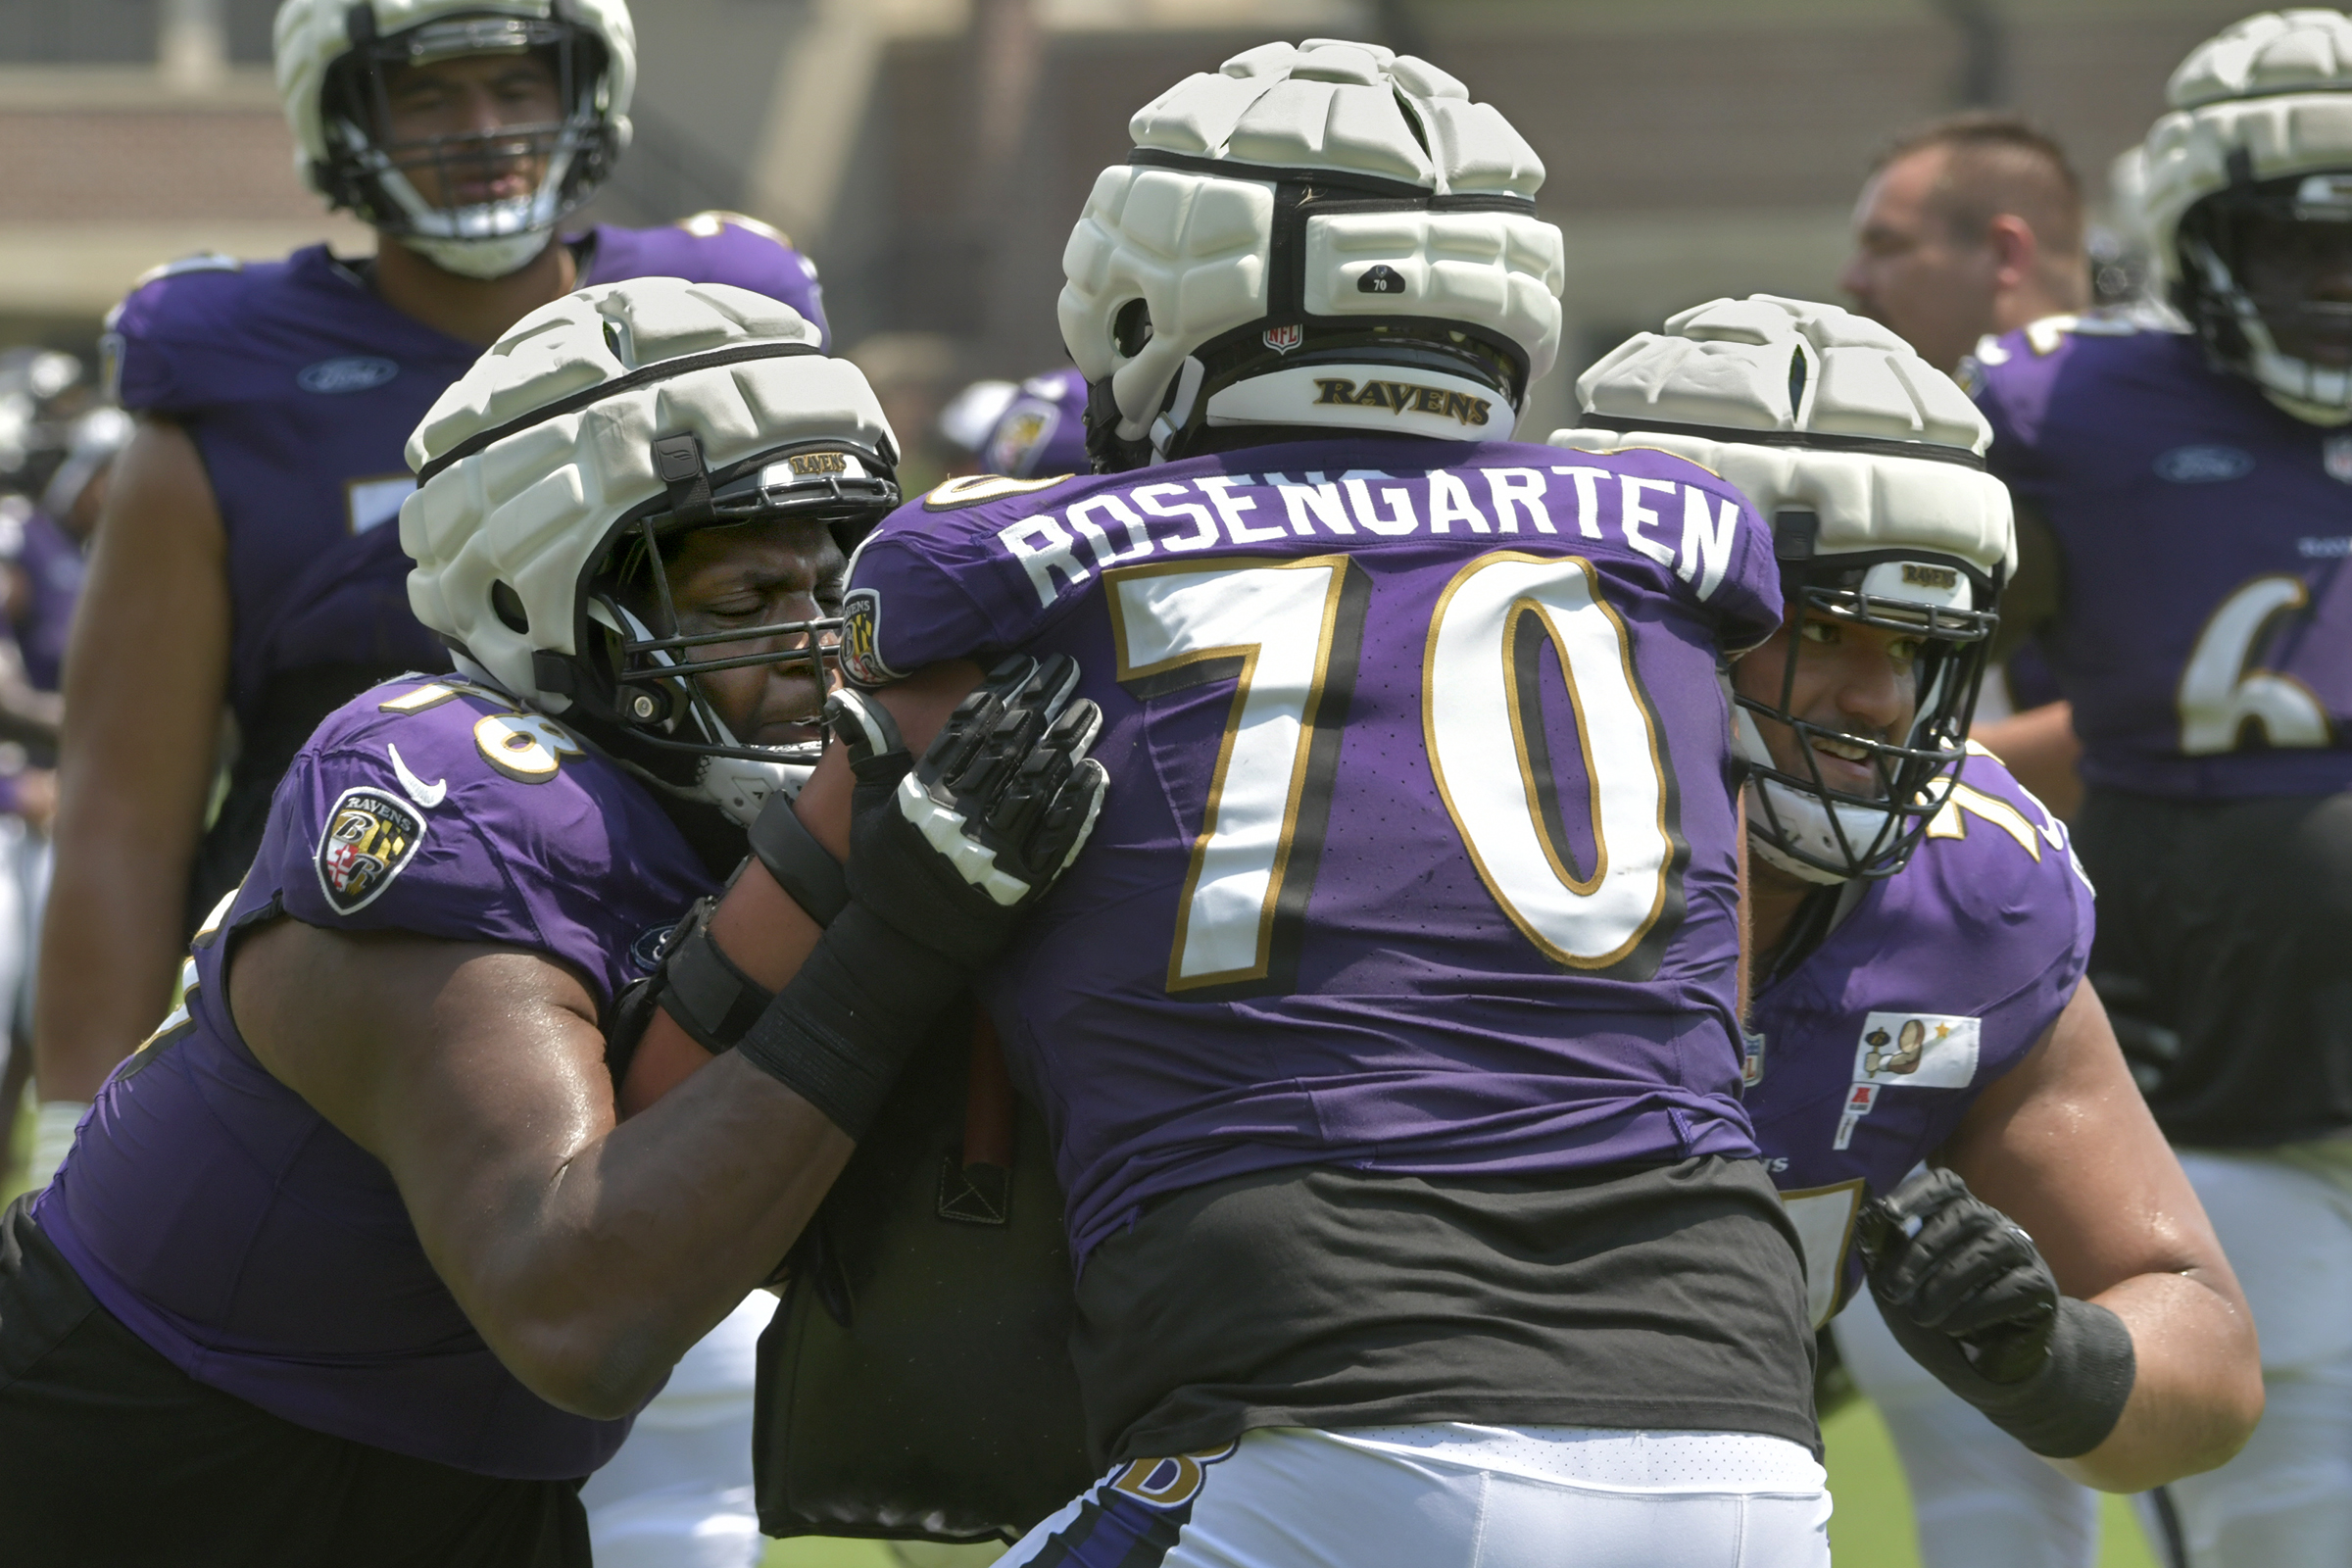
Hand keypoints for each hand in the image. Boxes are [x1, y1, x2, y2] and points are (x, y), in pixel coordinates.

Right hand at [825, 653, 1106, 967]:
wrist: (901, 950)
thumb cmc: (884, 876)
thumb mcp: (869, 809)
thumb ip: (871, 750)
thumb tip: (846, 699)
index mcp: (924, 796)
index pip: (967, 731)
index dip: (998, 692)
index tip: (1022, 662)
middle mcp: (961, 818)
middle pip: (1009, 747)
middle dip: (1040, 703)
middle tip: (1066, 668)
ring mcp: (996, 850)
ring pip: (1039, 783)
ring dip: (1067, 743)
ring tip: (1089, 709)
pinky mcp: (1024, 883)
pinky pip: (1058, 835)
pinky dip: (1079, 803)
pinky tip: (1095, 772)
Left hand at [1858, 1166, 2059, 1383]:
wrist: (1988, 1363)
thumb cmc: (1937, 1312)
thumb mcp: (1901, 1284)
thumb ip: (1884, 1253)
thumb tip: (1864, 1221)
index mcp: (1956, 1213)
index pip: (1944, 1183)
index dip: (1916, 1192)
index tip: (1887, 1214)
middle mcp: (1992, 1223)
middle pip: (1962, 1214)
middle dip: (1922, 1251)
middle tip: (1894, 1289)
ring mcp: (2021, 1252)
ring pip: (1988, 1250)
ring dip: (1947, 1284)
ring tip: (1922, 1315)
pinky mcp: (2039, 1286)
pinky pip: (2013, 1287)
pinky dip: (1978, 1307)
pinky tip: (1955, 1326)